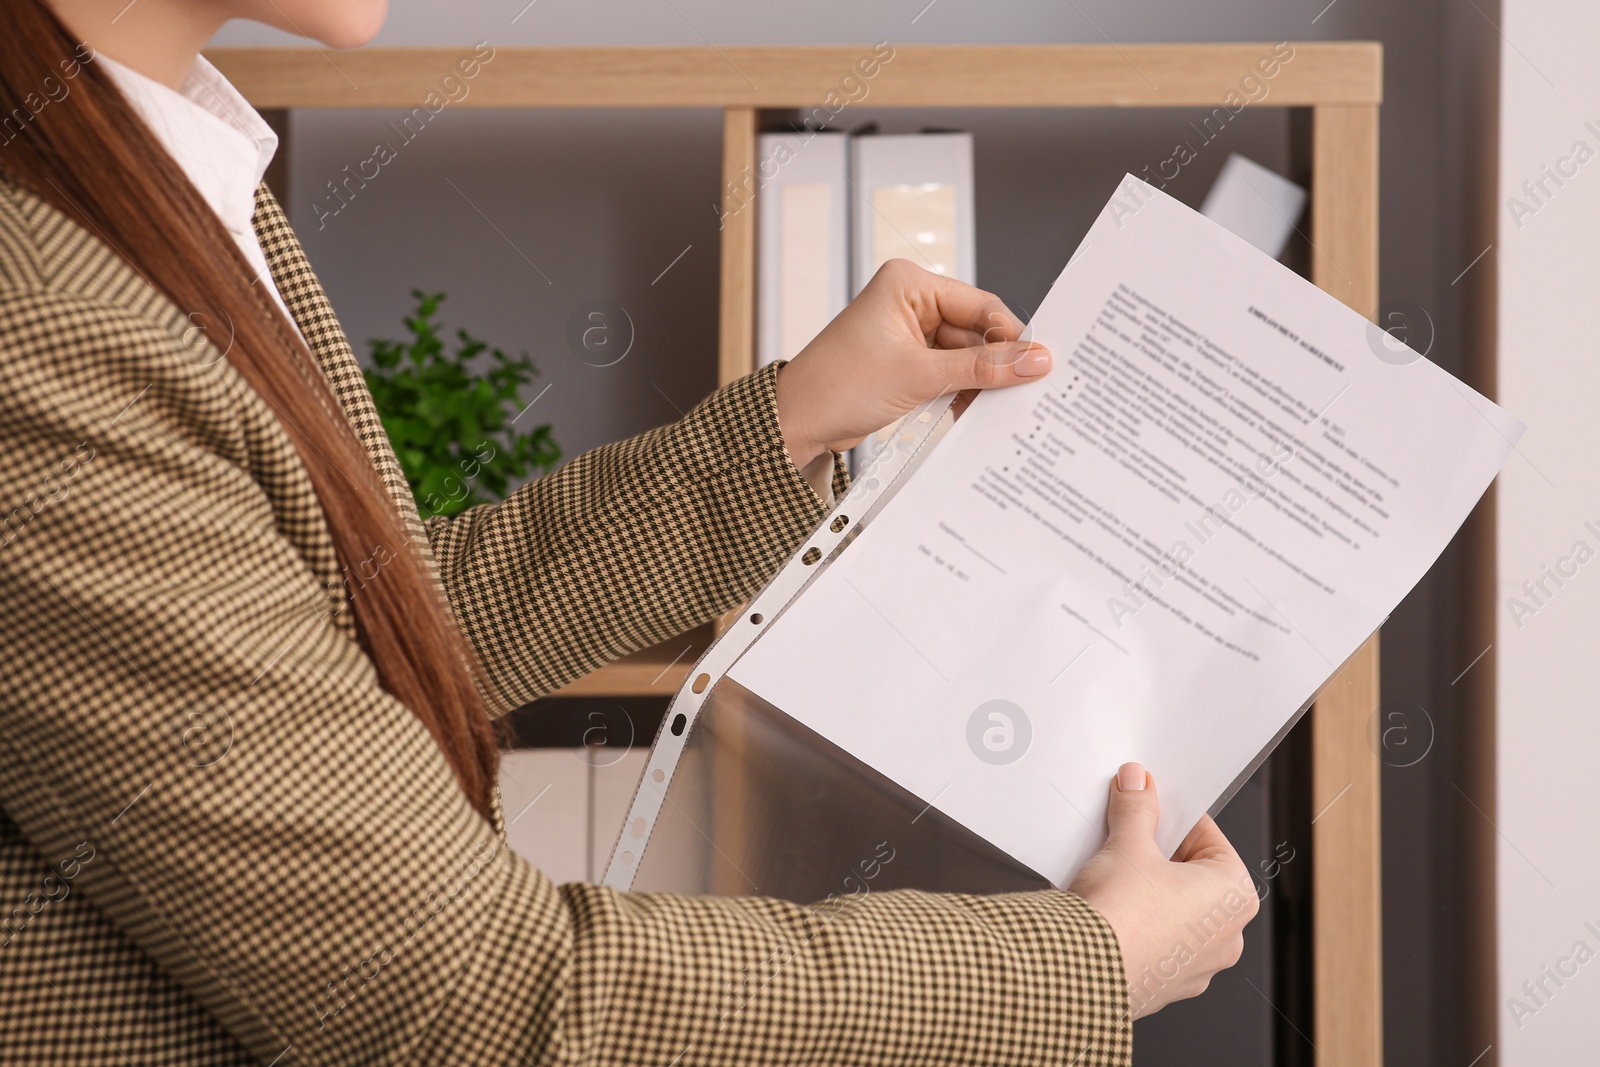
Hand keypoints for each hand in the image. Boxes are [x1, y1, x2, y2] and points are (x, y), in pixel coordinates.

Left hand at [773, 258, 1051, 469]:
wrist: (796, 424)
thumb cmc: (836, 387)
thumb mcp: (918, 376)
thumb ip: (980, 368)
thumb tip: (1034, 360)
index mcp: (908, 283)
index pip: (980, 305)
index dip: (1010, 336)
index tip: (1038, 364)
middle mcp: (910, 301)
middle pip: (975, 331)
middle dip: (995, 364)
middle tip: (1023, 393)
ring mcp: (907, 333)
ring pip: (965, 356)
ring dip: (978, 383)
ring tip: (995, 407)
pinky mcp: (905, 362)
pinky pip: (948, 372)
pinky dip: (960, 391)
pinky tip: (971, 411)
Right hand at [1068, 763, 1260, 1019]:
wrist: (1081, 970)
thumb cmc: (1121, 916)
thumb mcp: (1129, 844)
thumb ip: (1138, 808)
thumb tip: (1138, 783)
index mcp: (1234, 897)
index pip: (1208, 838)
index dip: (1172, 817)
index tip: (1148, 807)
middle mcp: (1225, 936)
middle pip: (1191, 874)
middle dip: (1157, 854)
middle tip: (1127, 837)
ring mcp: (1196, 967)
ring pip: (1173, 909)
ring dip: (1146, 888)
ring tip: (1112, 871)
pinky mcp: (1163, 984)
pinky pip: (1154, 939)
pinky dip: (1135, 920)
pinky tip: (1108, 906)